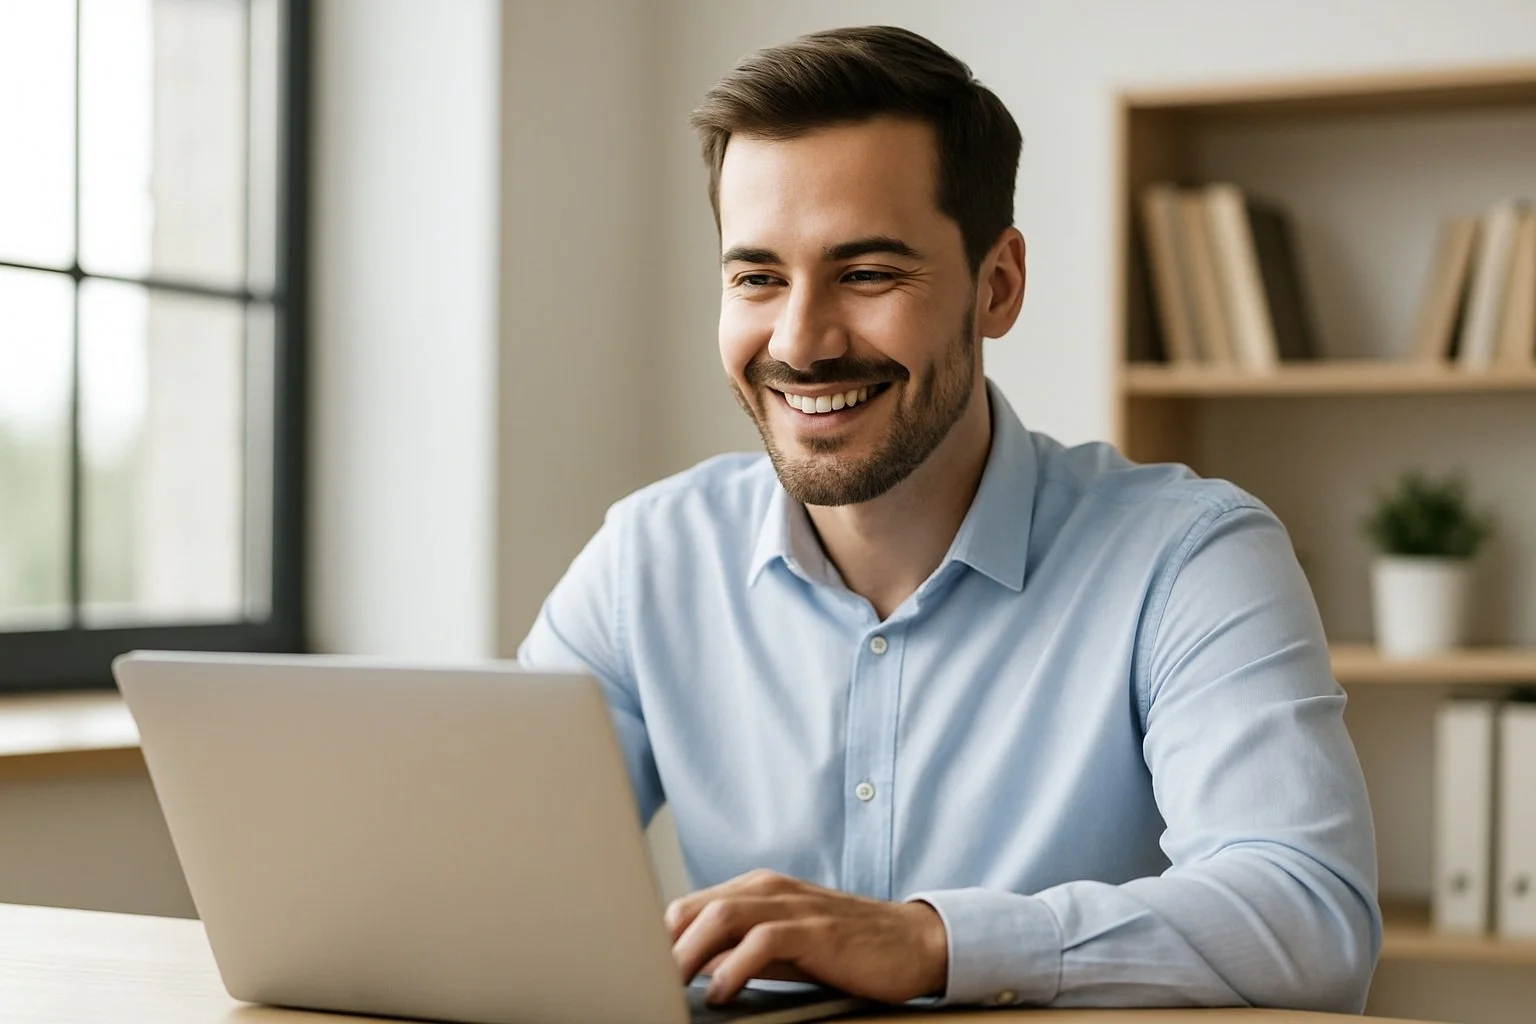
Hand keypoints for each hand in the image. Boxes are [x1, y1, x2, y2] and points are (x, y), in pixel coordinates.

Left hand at [665, 868, 948, 1005]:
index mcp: (756, 889)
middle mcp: (769, 888)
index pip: (689, 907)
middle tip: (641, 983)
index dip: (658, 940)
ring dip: (687, 955)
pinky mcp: (815, 928)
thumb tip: (688, 973)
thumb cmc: (845, 949)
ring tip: (668, 988)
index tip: (636, 972)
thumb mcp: (782, 949)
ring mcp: (793, 905)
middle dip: (661, 946)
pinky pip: (761, 940)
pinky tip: (720, 993)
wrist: (913, 942)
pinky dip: (733, 967)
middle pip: (694, 908)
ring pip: (720, 917)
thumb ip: (736, 952)